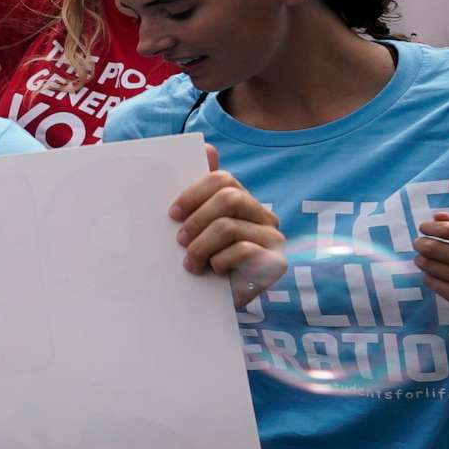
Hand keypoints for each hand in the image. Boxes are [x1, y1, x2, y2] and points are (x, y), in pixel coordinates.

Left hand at [171, 147, 286, 307]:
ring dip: (201, 247)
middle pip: (229, 199)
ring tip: (190, 263)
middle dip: (197, 220)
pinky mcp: (275, 262)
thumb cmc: (203, 258)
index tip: (172, 214)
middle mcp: (263, 214)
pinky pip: (243, 251)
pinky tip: (213, 272)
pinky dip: (219, 262)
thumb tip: (207, 147)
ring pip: (229, 227)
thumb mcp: (196, 225)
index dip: (193, 193)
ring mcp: (273, 237)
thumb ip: (199, 191)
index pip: (223, 179)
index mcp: (243, 200)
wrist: (214, 301)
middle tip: (180, 241)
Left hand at [417, 211, 448, 329]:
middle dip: (422, 244)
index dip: (432, 228)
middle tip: (419, 243)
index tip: (424, 227)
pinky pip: (434, 284)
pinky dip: (428, 276)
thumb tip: (437, 216)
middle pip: (438, 249)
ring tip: (423, 257)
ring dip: (422, 260)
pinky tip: (432, 273)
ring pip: (432, 267)